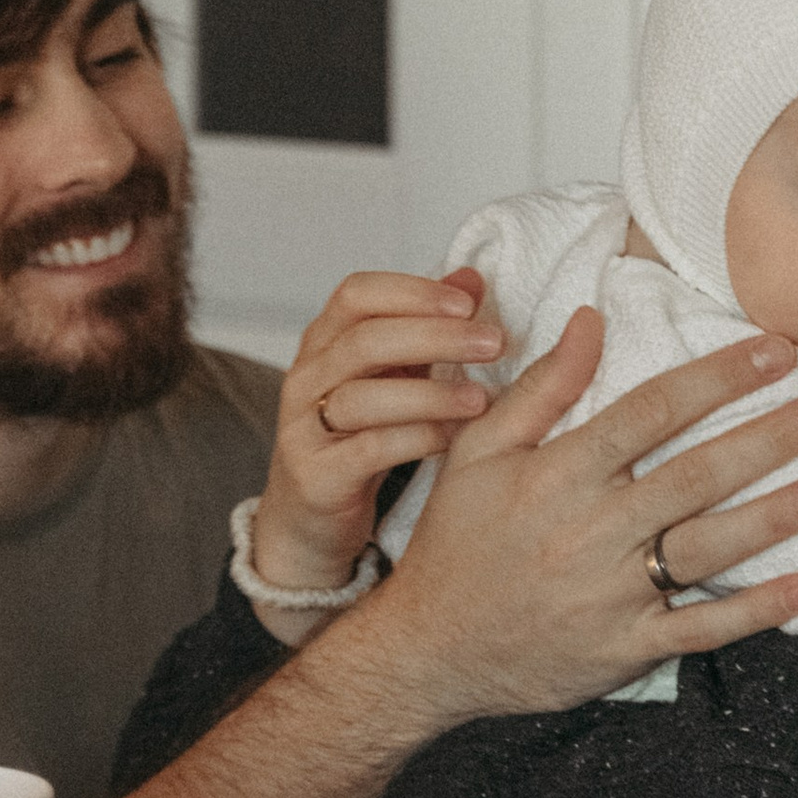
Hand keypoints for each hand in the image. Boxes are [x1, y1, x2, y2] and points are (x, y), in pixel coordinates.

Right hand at [249, 265, 505, 600]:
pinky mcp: (315, 476)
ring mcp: (304, 427)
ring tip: (482, 400)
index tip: (469, 303)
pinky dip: (415, 439)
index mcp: (324, 343)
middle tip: (493, 344)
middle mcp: (306, 378)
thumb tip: (471, 279)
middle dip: (435, 337)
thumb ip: (425, 327)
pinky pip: (367, 450)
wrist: (309, 518)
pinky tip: (452, 438)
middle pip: (364, 340)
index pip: (356, 295)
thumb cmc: (357, 438)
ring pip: (363, 396)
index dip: (412, 292)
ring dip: (430, 394)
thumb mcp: (390, 377)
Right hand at [359, 311, 797, 731]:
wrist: (425, 651)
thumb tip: (591, 320)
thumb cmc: (455, 546)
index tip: (774, 349)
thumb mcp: (477, 454)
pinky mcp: (624, 648)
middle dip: (772, 436)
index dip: (718, 377)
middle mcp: (590, 530)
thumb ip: (541, 387)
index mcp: (558, 474)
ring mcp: (611, 594)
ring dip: (779, 515)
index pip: (652, 411)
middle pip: (697, 473)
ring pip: (708, 546)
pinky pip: (700, 627)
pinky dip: (756, 608)